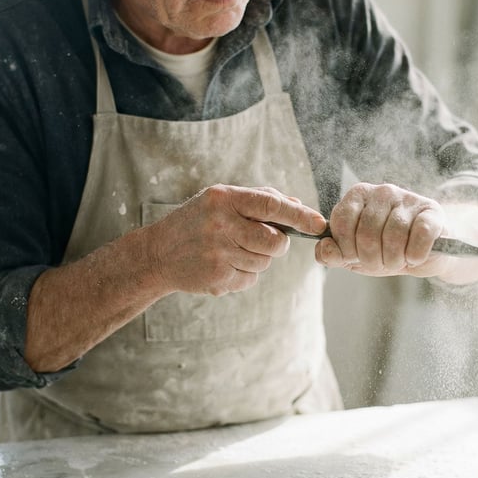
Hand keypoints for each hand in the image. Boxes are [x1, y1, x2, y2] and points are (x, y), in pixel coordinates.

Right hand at [145, 184, 326, 295]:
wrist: (157, 254)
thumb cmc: (197, 221)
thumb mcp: (221, 200)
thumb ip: (260, 198)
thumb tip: (300, 207)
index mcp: (224, 199)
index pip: (271, 206)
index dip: (300, 216)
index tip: (320, 224)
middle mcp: (220, 224)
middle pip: (275, 242)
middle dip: (277, 243)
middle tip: (259, 239)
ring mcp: (218, 254)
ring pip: (264, 262)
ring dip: (256, 258)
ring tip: (230, 250)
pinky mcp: (217, 278)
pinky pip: (250, 279)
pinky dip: (243, 274)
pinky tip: (221, 265)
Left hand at [315, 182, 450, 277]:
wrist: (423, 255)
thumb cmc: (384, 251)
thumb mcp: (354, 256)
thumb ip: (334, 254)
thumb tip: (324, 249)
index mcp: (358, 195)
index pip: (341, 222)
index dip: (346, 248)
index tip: (355, 257)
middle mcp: (382, 191)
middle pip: (367, 233)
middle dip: (372, 259)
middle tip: (381, 262)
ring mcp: (408, 199)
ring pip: (393, 236)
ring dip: (394, 260)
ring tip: (398, 260)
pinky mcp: (432, 211)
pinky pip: (420, 236)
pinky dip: (415, 255)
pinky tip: (414, 257)